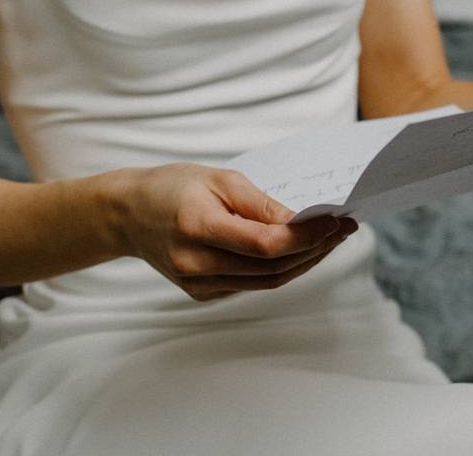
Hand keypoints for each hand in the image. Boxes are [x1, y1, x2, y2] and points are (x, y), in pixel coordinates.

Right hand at [104, 163, 356, 300]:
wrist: (128, 215)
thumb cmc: (173, 187)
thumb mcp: (218, 178)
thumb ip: (261, 203)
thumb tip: (303, 220)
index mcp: (197, 228)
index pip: (266, 244)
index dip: (306, 236)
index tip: (335, 220)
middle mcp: (196, 265)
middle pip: (272, 268)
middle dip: (315, 248)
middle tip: (344, 227)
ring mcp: (199, 285)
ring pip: (268, 281)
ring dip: (305, 262)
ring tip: (332, 239)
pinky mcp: (203, 293)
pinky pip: (253, 284)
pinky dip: (282, 269)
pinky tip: (302, 250)